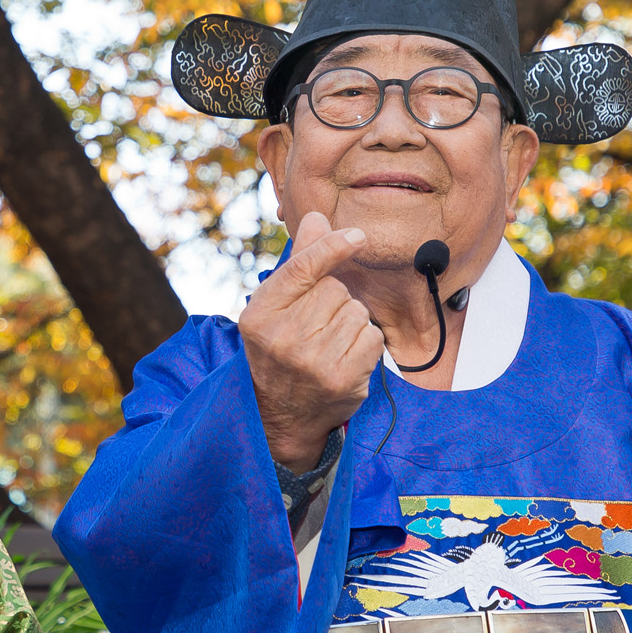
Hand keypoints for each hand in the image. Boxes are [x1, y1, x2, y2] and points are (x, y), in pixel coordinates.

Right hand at [241, 211, 383, 471]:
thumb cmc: (279, 349)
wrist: (280, 414)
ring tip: (329, 344)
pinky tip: (346, 358)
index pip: (302, 268)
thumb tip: (317, 217)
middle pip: (335, 289)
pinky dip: (365, 344)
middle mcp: (283, 337)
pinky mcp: (342, 379)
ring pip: (357, 311)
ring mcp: (312, 361)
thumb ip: (300, 263)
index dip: (331, 248)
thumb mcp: (276, 307)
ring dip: (351, 322)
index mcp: (259, 315)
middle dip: (335, 300)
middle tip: (316, 326)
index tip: (357, 237)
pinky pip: (372, 336)